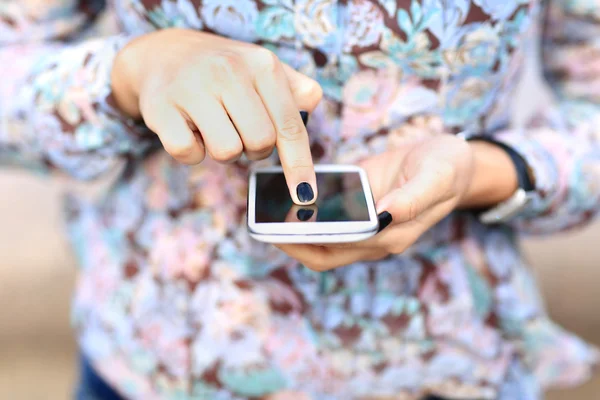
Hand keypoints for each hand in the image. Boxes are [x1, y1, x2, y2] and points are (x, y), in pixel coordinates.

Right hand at [111, 29, 322, 203]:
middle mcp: (229, 71)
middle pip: (261, 143)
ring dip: (225, 151)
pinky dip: (193, 152)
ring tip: (214, 126)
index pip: (290, 126)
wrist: (165, 53)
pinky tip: (189, 129)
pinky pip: (189, 155)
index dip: (300, 165)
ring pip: (228, 152)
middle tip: (239, 129)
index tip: (305, 195)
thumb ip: (294, 89)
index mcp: (262, 64)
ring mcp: (193, 88)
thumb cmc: (225, 71)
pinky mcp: (161, 108)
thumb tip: (312, 103)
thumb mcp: (262, 69)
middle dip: (254, 149)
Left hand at [276, 135, 475, 270]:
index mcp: (391, 234)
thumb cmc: (448, 167)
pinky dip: (305, 212)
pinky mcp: (357, 205)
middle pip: (323, 252)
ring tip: (265, 209)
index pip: (340, 250)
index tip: (276, 231)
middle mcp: (374, 236)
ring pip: (321, 238)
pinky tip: (285, 193)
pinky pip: (326, 217)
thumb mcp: (438, 174)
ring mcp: (364, 223)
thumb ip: (414, 196)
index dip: (306, 244)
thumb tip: (384, 214)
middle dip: (290, 241)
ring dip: (293, 229)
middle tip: (260, 222)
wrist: (451, 161)